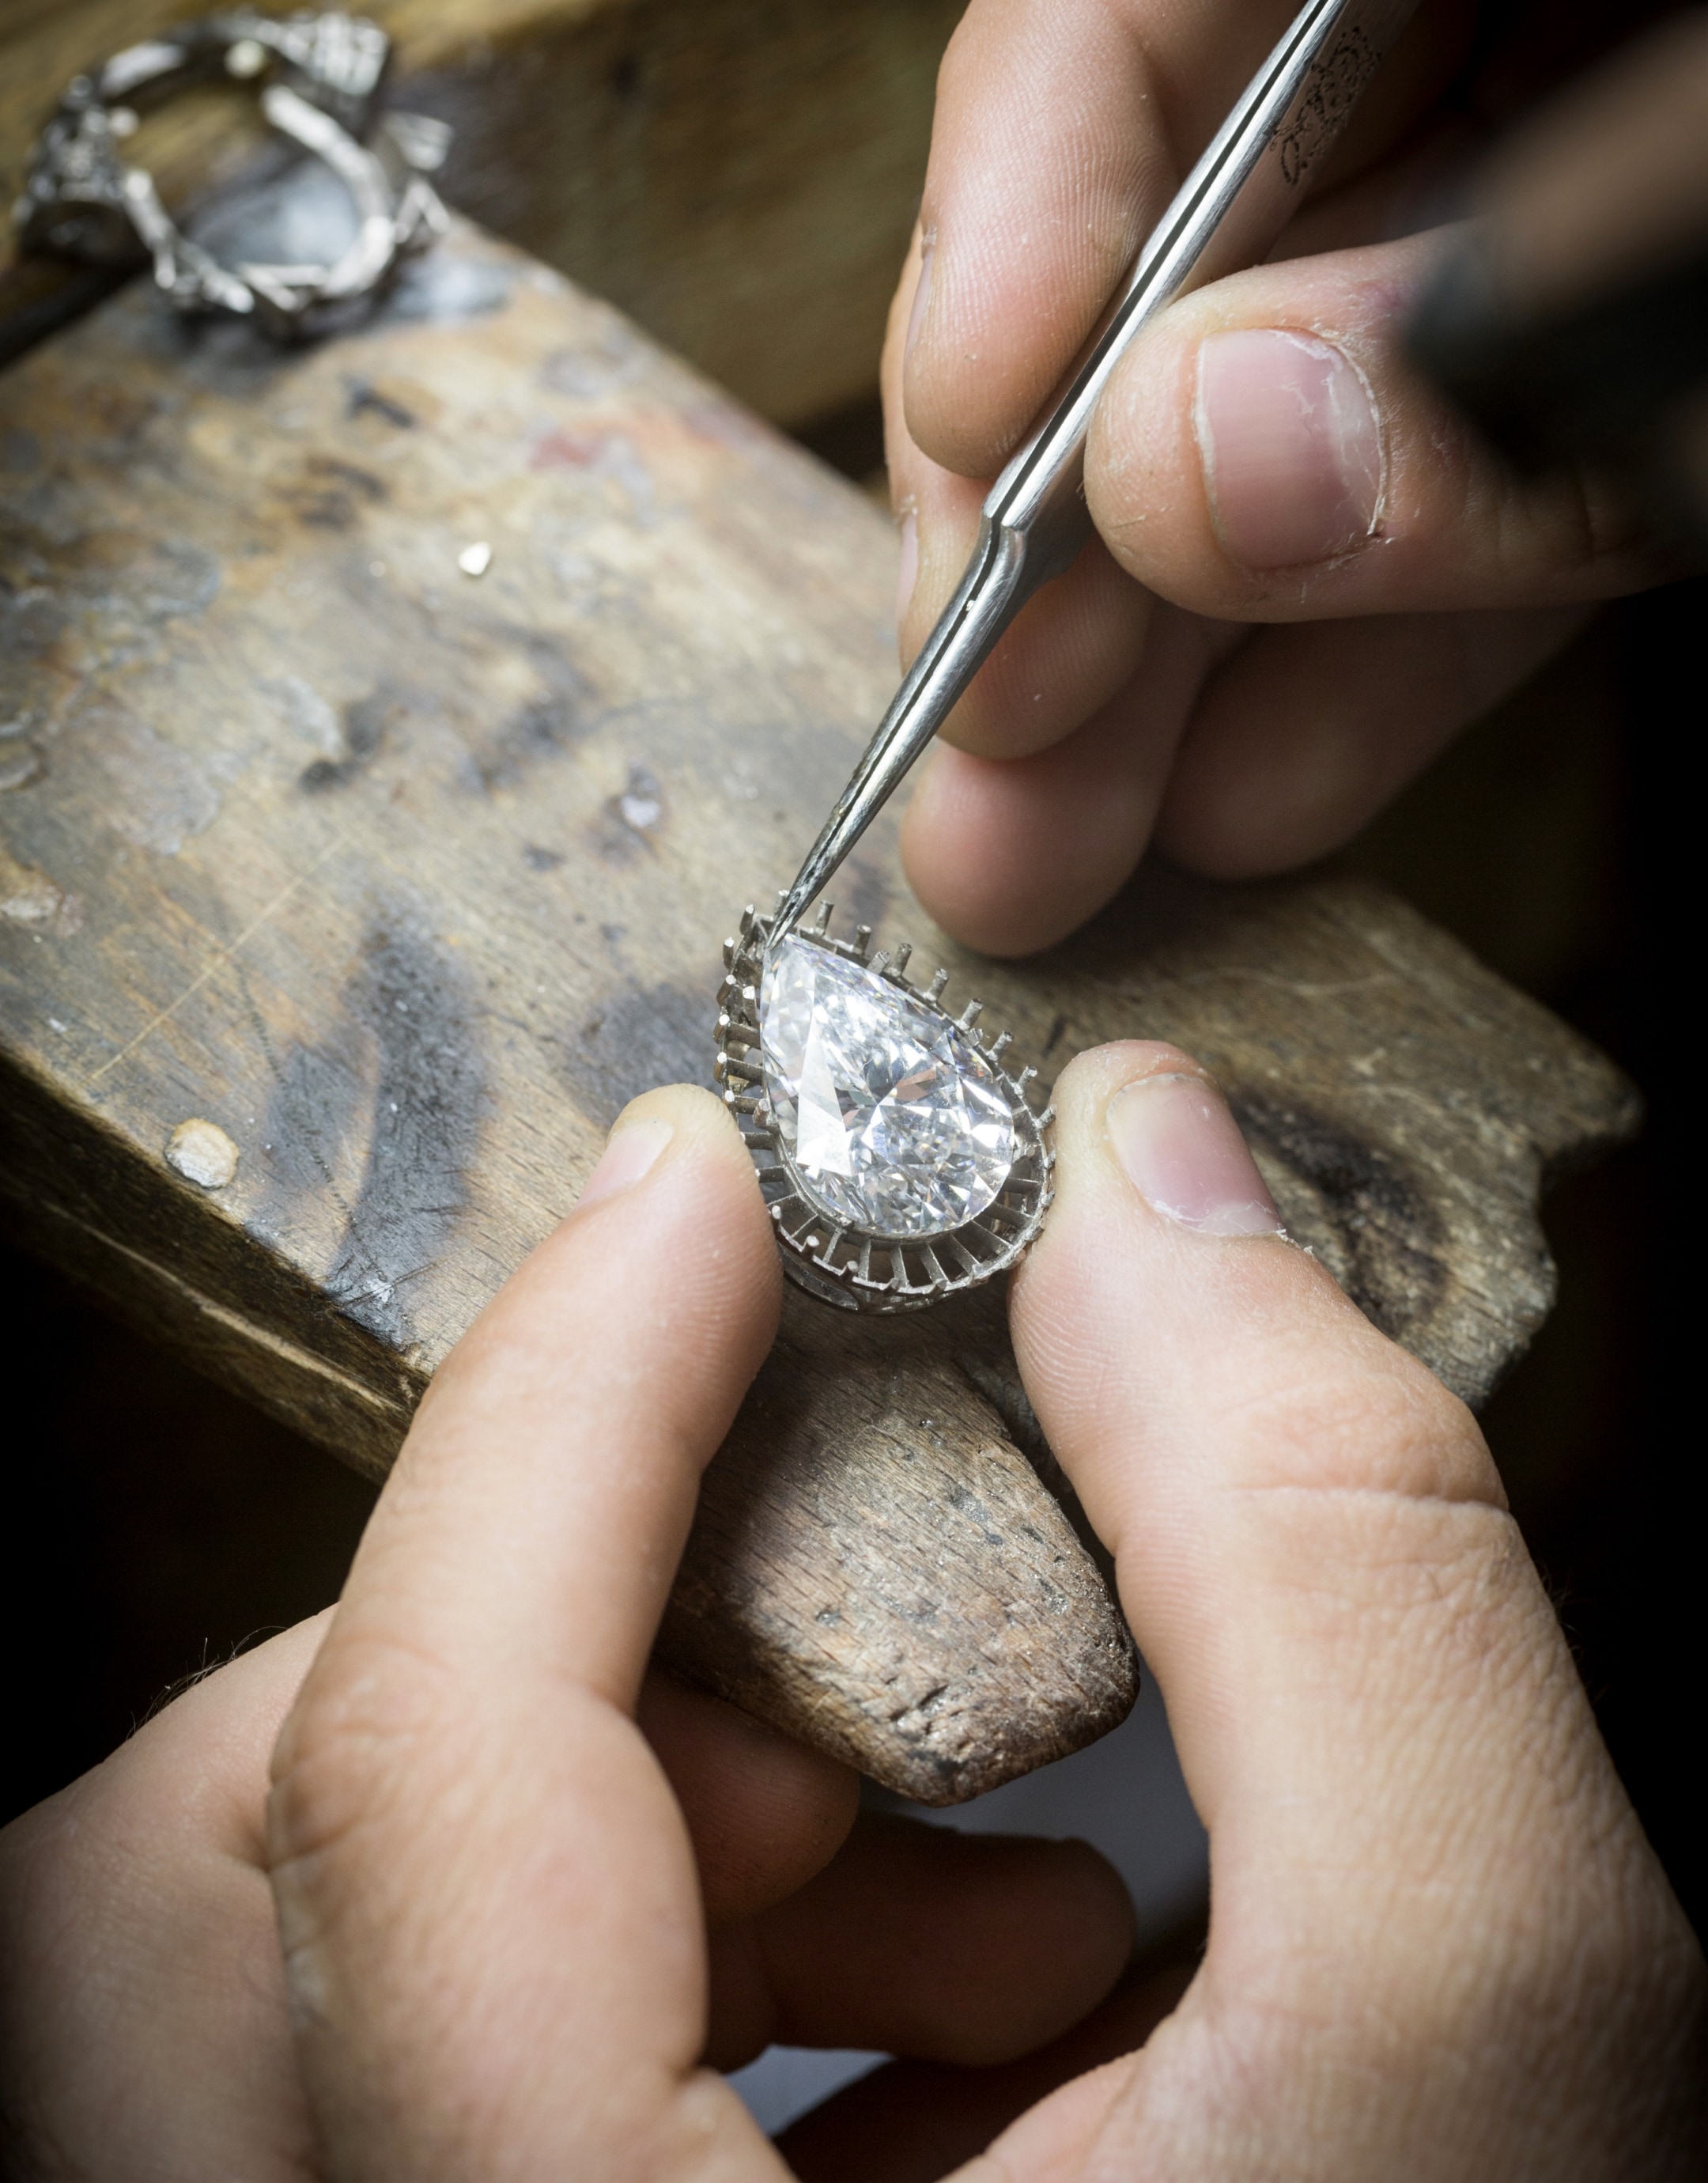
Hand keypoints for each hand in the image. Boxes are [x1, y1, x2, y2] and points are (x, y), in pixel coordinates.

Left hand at [2, 1074, 1699, 2176]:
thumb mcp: (1488, 2041)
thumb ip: (1325, 1572)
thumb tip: (1149, 1202)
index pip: (416, 1769)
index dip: (561, 1406)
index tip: (703, 1196)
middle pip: (227, 1871)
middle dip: (556, 1659)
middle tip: (863, 1682)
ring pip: (312, 1945)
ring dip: (641, 1814)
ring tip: (990, 1893)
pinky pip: (431, 2051)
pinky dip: (675, 1944)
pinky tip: (973, 2022)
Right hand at [885, 0, 1681, 953]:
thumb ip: (1499, 330)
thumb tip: (1198, 477)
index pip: (1135, 19)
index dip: (1016, 230)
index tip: (966, 443)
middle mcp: (1466, 60)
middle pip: (1175, 281)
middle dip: (1060, 552)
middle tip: (977, 769)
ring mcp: (1531, 229)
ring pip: (1293, 439)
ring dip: (1169, 671)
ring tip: (1053, 855)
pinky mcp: (1600, 391)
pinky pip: (1465, 514)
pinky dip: (1369, 665)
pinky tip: (1252, 798)